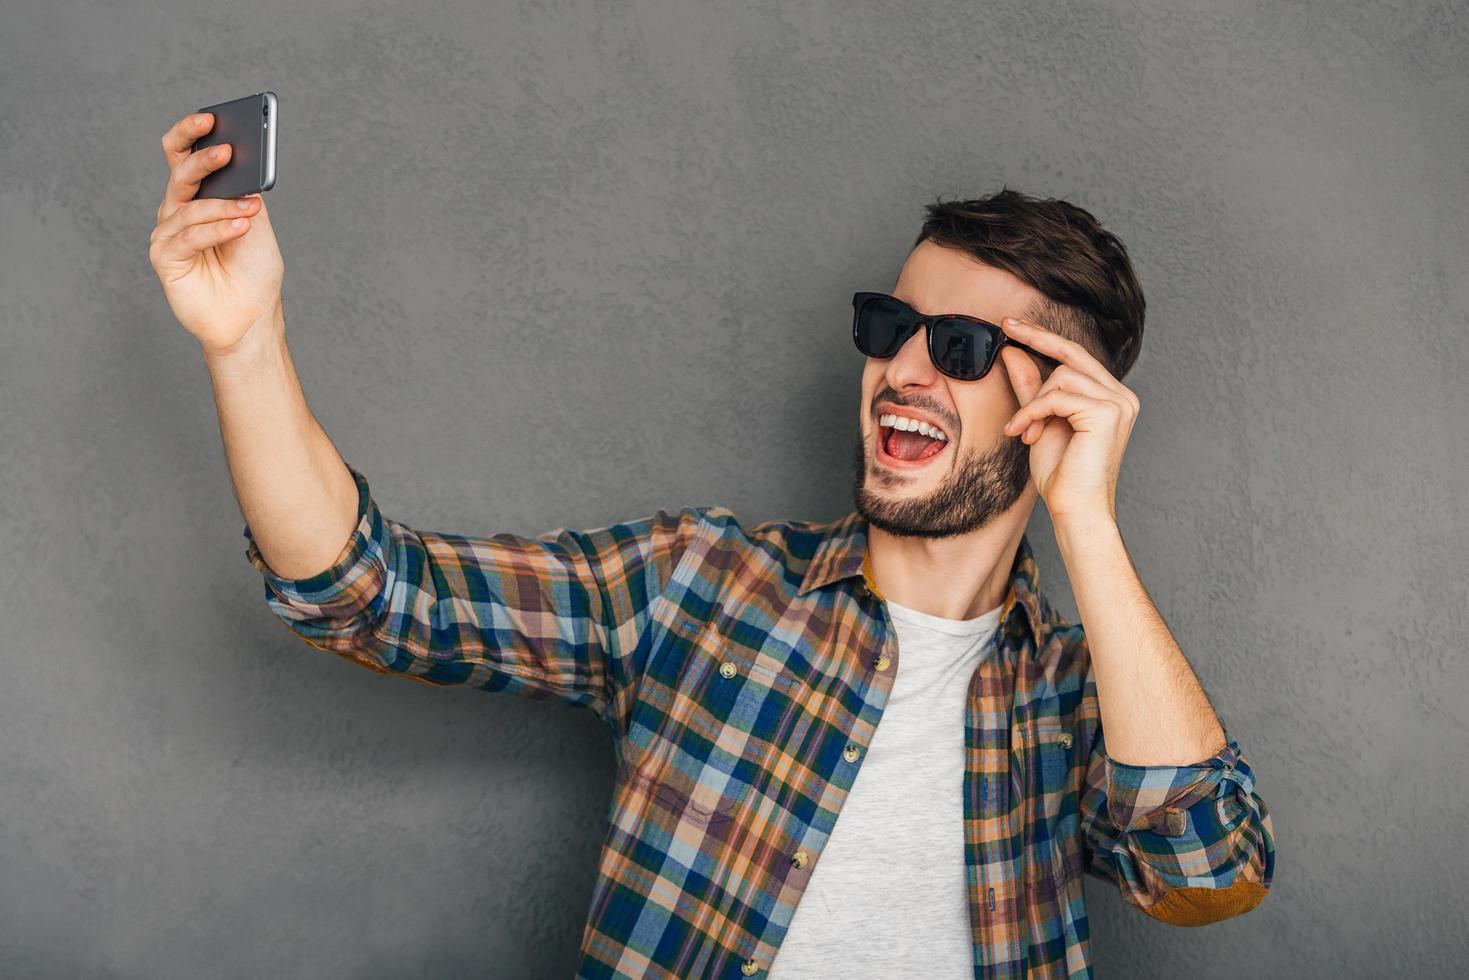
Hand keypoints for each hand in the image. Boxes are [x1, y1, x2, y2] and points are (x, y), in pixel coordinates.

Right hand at [148, 111, 285, 356]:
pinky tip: (240, 226)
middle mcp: (178, 210)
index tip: (211, 117)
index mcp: (198, 196)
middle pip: (179, 172)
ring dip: (224, 206)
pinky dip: (217, 229)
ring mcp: (168, 233)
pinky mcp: (165, 257)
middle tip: (228, 151)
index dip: (191, 132)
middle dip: (204, 159)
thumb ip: (243, 193)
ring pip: (189, 206)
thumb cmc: (253, 270)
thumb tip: (239, 163)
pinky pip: (188, 235)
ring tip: (251, 210)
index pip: (183, 154)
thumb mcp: (255, 223)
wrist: (251, 315)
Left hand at [995, 316, 1138, 524]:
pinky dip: (1033, 413)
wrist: (1075, 509)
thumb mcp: (1039, 422)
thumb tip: (1013, 352)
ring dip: (1033, 404)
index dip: (1045, 337)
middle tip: (1004, 327)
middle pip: (1072, 354)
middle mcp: (1121, 396)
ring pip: (1061, 377)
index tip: (1012, 325)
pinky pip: (1057, 397)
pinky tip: (1025, 435)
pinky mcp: (1107, 413)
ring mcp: (1118, 402)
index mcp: (1111, 397)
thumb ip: (1030, 388)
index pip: (1077, 356)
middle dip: (1037, 338)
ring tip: (1025, 433)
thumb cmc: (1061, 474)